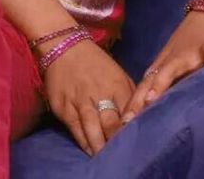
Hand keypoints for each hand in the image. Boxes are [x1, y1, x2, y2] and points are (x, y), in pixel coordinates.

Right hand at [43, 39, 134, 155]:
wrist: (64, 46)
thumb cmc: (96, 63)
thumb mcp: (118, 73)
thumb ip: (129, 94)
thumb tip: (140, 115)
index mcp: (116, 84)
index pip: (128, 113)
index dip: (131, 130)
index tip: (136, 143)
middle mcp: (98, 92)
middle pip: (111, 123)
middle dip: (116, 142)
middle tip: (122, 155)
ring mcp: (79, 100)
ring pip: (92, 128)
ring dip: (100, 146)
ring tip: (105, 157)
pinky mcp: (62, 106)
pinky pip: (75, 128)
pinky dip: (83, 142)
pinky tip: (90, 150)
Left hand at [122, 11, 203, 122]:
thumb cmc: (191, 42)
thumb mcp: (176, 62)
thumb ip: (166, 80)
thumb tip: (153, 106)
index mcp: (163, 66)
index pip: (144, 87)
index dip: (133, 104)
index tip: (122, 124)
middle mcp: (172, 60)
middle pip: (153, 80)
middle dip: (141, 100)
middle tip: (129, 120)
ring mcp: (190, 52)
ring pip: (175, 65)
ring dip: (164, 80)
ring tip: (154, 96)